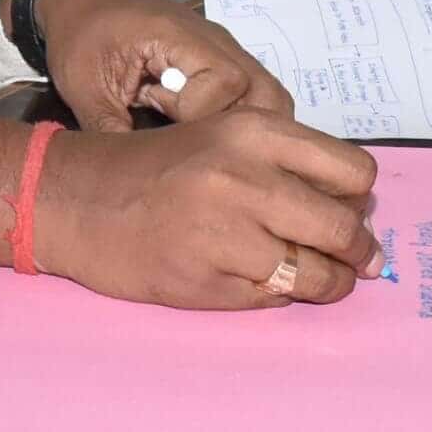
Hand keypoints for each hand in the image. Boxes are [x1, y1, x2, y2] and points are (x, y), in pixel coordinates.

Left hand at [30, 0, 294, 130]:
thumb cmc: (80, 34)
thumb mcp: (82, 86)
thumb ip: (109, 131)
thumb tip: (129, 186)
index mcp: (180, 37)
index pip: (225, 85)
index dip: (201, 118)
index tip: (164, 127)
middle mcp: (216, 42)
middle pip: (266, 94)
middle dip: (239, 133)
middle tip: (197, 150)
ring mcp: (226, 50)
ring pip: (269, 97)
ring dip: (246, 129)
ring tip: (205, 146)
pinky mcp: (223, 61)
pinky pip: (253, 95)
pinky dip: (241, 120)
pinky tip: (207, 136)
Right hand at [35, 111, 382, 308]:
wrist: (74, 198)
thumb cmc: (155, 167)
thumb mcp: (222, 137)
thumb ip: (285, 162)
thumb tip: (356, 212)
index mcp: (254, 132)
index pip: (354, 172)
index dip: (358, 198)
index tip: (350, 210)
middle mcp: (244, 178)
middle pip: (344, 228)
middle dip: (357, 251)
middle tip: (356, 260)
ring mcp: (224, 234)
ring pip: (317, 274)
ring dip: (327, 283)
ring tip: (318, 280)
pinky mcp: (206, 282)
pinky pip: (273, 299)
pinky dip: (277, 295)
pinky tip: (258, 280)